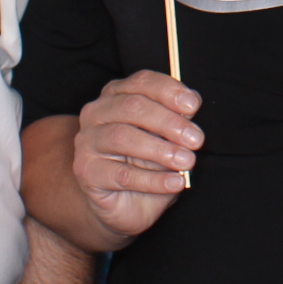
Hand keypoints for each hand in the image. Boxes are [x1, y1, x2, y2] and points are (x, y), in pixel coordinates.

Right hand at [70, 70, 201, 240]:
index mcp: (118, 94)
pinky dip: (153, 180)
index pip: (142, 82)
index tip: (193, 106)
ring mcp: (88, 141)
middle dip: (168, 122)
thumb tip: (190, 105)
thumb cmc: (148, 161)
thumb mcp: (167, 137)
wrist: (125, 201)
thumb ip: (177, 118)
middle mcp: (97, 112)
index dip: (169, 91)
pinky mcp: (87, 171)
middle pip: (132, 107)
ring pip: (123, 137)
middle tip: (196, 139)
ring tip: (187, 161)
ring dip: (160, 149)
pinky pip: (122, 174)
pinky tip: (175, 182)